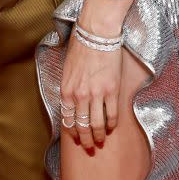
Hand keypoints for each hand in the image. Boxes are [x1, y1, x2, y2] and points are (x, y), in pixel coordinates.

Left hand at [60, 28, 121, 151]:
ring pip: (96, 125)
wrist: (96, 32)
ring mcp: (96, 95)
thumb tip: (73, 101)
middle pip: (81, 127)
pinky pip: (112, 115)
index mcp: (66, 90)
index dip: (72, 132)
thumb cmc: (81, 45)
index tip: (76, 138)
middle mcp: (79, 96)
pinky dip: (111, 124)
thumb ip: (70, 87)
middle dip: (85, 140)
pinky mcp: (111, 91)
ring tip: (101, 140)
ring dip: (98, 136)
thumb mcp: (68, 68)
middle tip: (89, 147)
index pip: (67, 120)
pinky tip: (111, 127)